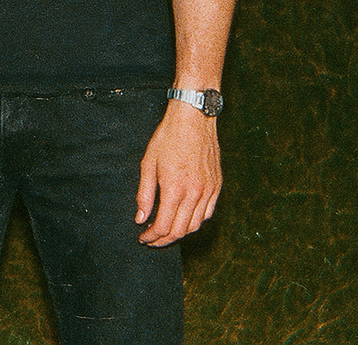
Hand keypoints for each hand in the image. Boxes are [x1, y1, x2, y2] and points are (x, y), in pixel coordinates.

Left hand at [135, 102, 220, 245]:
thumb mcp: (148, 163)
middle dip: (164, 239)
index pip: (163, 227)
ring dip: (180, 233)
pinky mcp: (217, 185)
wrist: (193, 118)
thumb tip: (141, 219)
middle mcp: (194, 193)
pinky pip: (208, 213)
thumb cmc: (168, 137)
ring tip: (167, 231)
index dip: (151, 237)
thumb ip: (145, 194)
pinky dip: (196, 221)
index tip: (143, 238)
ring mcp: (208, 190)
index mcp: (174, 189)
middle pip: (180, 231)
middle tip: (152, 239)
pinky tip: (185, 218)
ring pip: (195, 225)